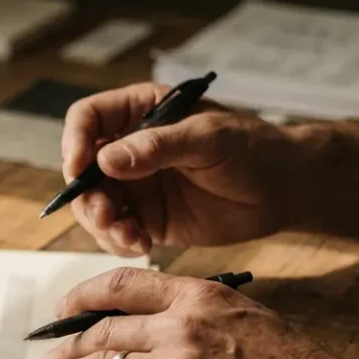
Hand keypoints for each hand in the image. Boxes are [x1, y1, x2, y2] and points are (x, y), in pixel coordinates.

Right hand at [62, 83, 299, 255]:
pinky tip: (141, 245)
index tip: (78, 169)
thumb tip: (105, 160)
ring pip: (93, 205)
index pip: (87, 119)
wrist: (283, 189)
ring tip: (130, 236)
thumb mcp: (208, 139)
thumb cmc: (252, 149)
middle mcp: (128, 149)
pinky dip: (119, 242)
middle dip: (87, 196)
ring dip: (102, 225)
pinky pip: (116, 232)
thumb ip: (158, 147)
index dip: (74, 142)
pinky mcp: (146, 218)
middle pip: (81, 170)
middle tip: (107, 216)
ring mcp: (135, 185)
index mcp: (139, 112)